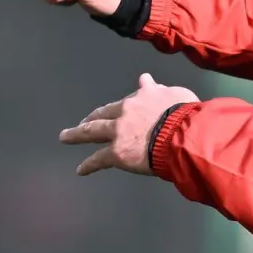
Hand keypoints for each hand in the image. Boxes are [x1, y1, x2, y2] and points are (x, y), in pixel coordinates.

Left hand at [59, 73, 198, 175]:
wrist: (181, 134)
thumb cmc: (186, 114)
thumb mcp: (179, 94)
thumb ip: (163, 90)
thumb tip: (150, 83)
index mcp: (144, 96)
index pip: (132, 97)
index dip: (127, 102)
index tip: (122, 103)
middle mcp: (126, 111)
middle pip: (104, 113)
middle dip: (92, 117)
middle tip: (83, 121)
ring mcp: (118, 132)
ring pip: (91, 132)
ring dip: (76, 134)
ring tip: (66, 137)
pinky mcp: (116, 152)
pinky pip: (98, 159)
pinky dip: (88, 165)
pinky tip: (81, 170)